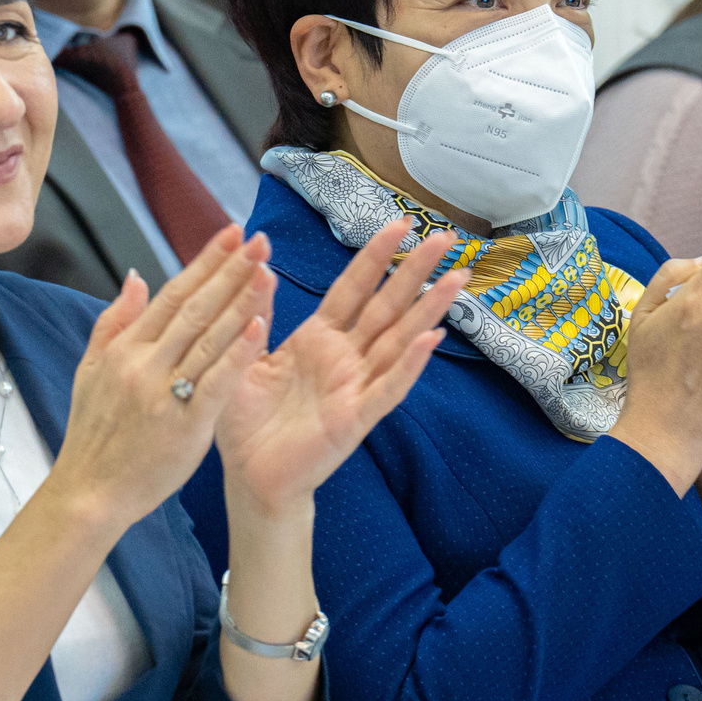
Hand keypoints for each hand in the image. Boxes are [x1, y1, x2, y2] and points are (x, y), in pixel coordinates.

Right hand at [55, 227, 277, 531]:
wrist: (89, 492)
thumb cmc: (94, 433)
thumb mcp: (90, 370)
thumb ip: (115, 321)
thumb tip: (139, 276)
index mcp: (125, 348)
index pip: (172, 294)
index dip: (205, 261)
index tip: (232, 233)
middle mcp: (145, 364)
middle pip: (195, 307)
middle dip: (230, 270)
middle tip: (260, 239)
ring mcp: (165, 393)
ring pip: (208, 338)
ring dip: (240, 301)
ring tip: (267, 270)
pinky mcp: (186, 425)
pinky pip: (216, 382)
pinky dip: (237, 352)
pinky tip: (259, 326)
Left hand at [216, 219, 464, 514]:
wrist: (249, 477)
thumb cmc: (247, 421)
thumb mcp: (244, 357)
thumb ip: (256, 316)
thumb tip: (259, 267)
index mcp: (319, 339)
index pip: (353, 288)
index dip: (375, 256)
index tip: (399, 223)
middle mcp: (345, 358)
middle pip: (388, 305)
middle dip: (416, 271)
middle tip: (447, 238)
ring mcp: (355, 387)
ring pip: (399, 340)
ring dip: (429, 310)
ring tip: (457, 280)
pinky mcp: (355, 418)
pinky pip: (387, 388)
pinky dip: (409, 365)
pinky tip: (432, 340)